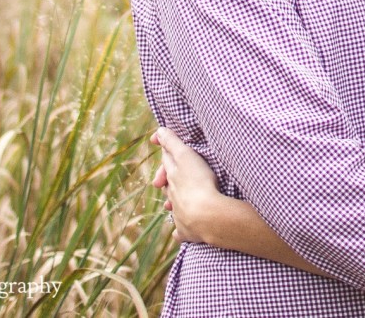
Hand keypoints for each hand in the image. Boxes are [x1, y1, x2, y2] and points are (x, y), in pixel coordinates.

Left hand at [150, 127, 222, 243]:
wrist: (206, 216)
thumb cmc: (198, 183)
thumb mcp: (186, 156)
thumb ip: (172, 143)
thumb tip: (157, 131)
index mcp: (173, 178)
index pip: (167, 164)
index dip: (166, 156)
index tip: (159, 149)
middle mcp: (173, 197)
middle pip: (168, 186)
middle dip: (166, 181)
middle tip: (159, 181)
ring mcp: (179, 215)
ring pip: (173, 208)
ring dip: (173, 204)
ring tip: (170, 204)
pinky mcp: (187, 232)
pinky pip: (181, 232)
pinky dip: (180, 231)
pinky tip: (178, 233)